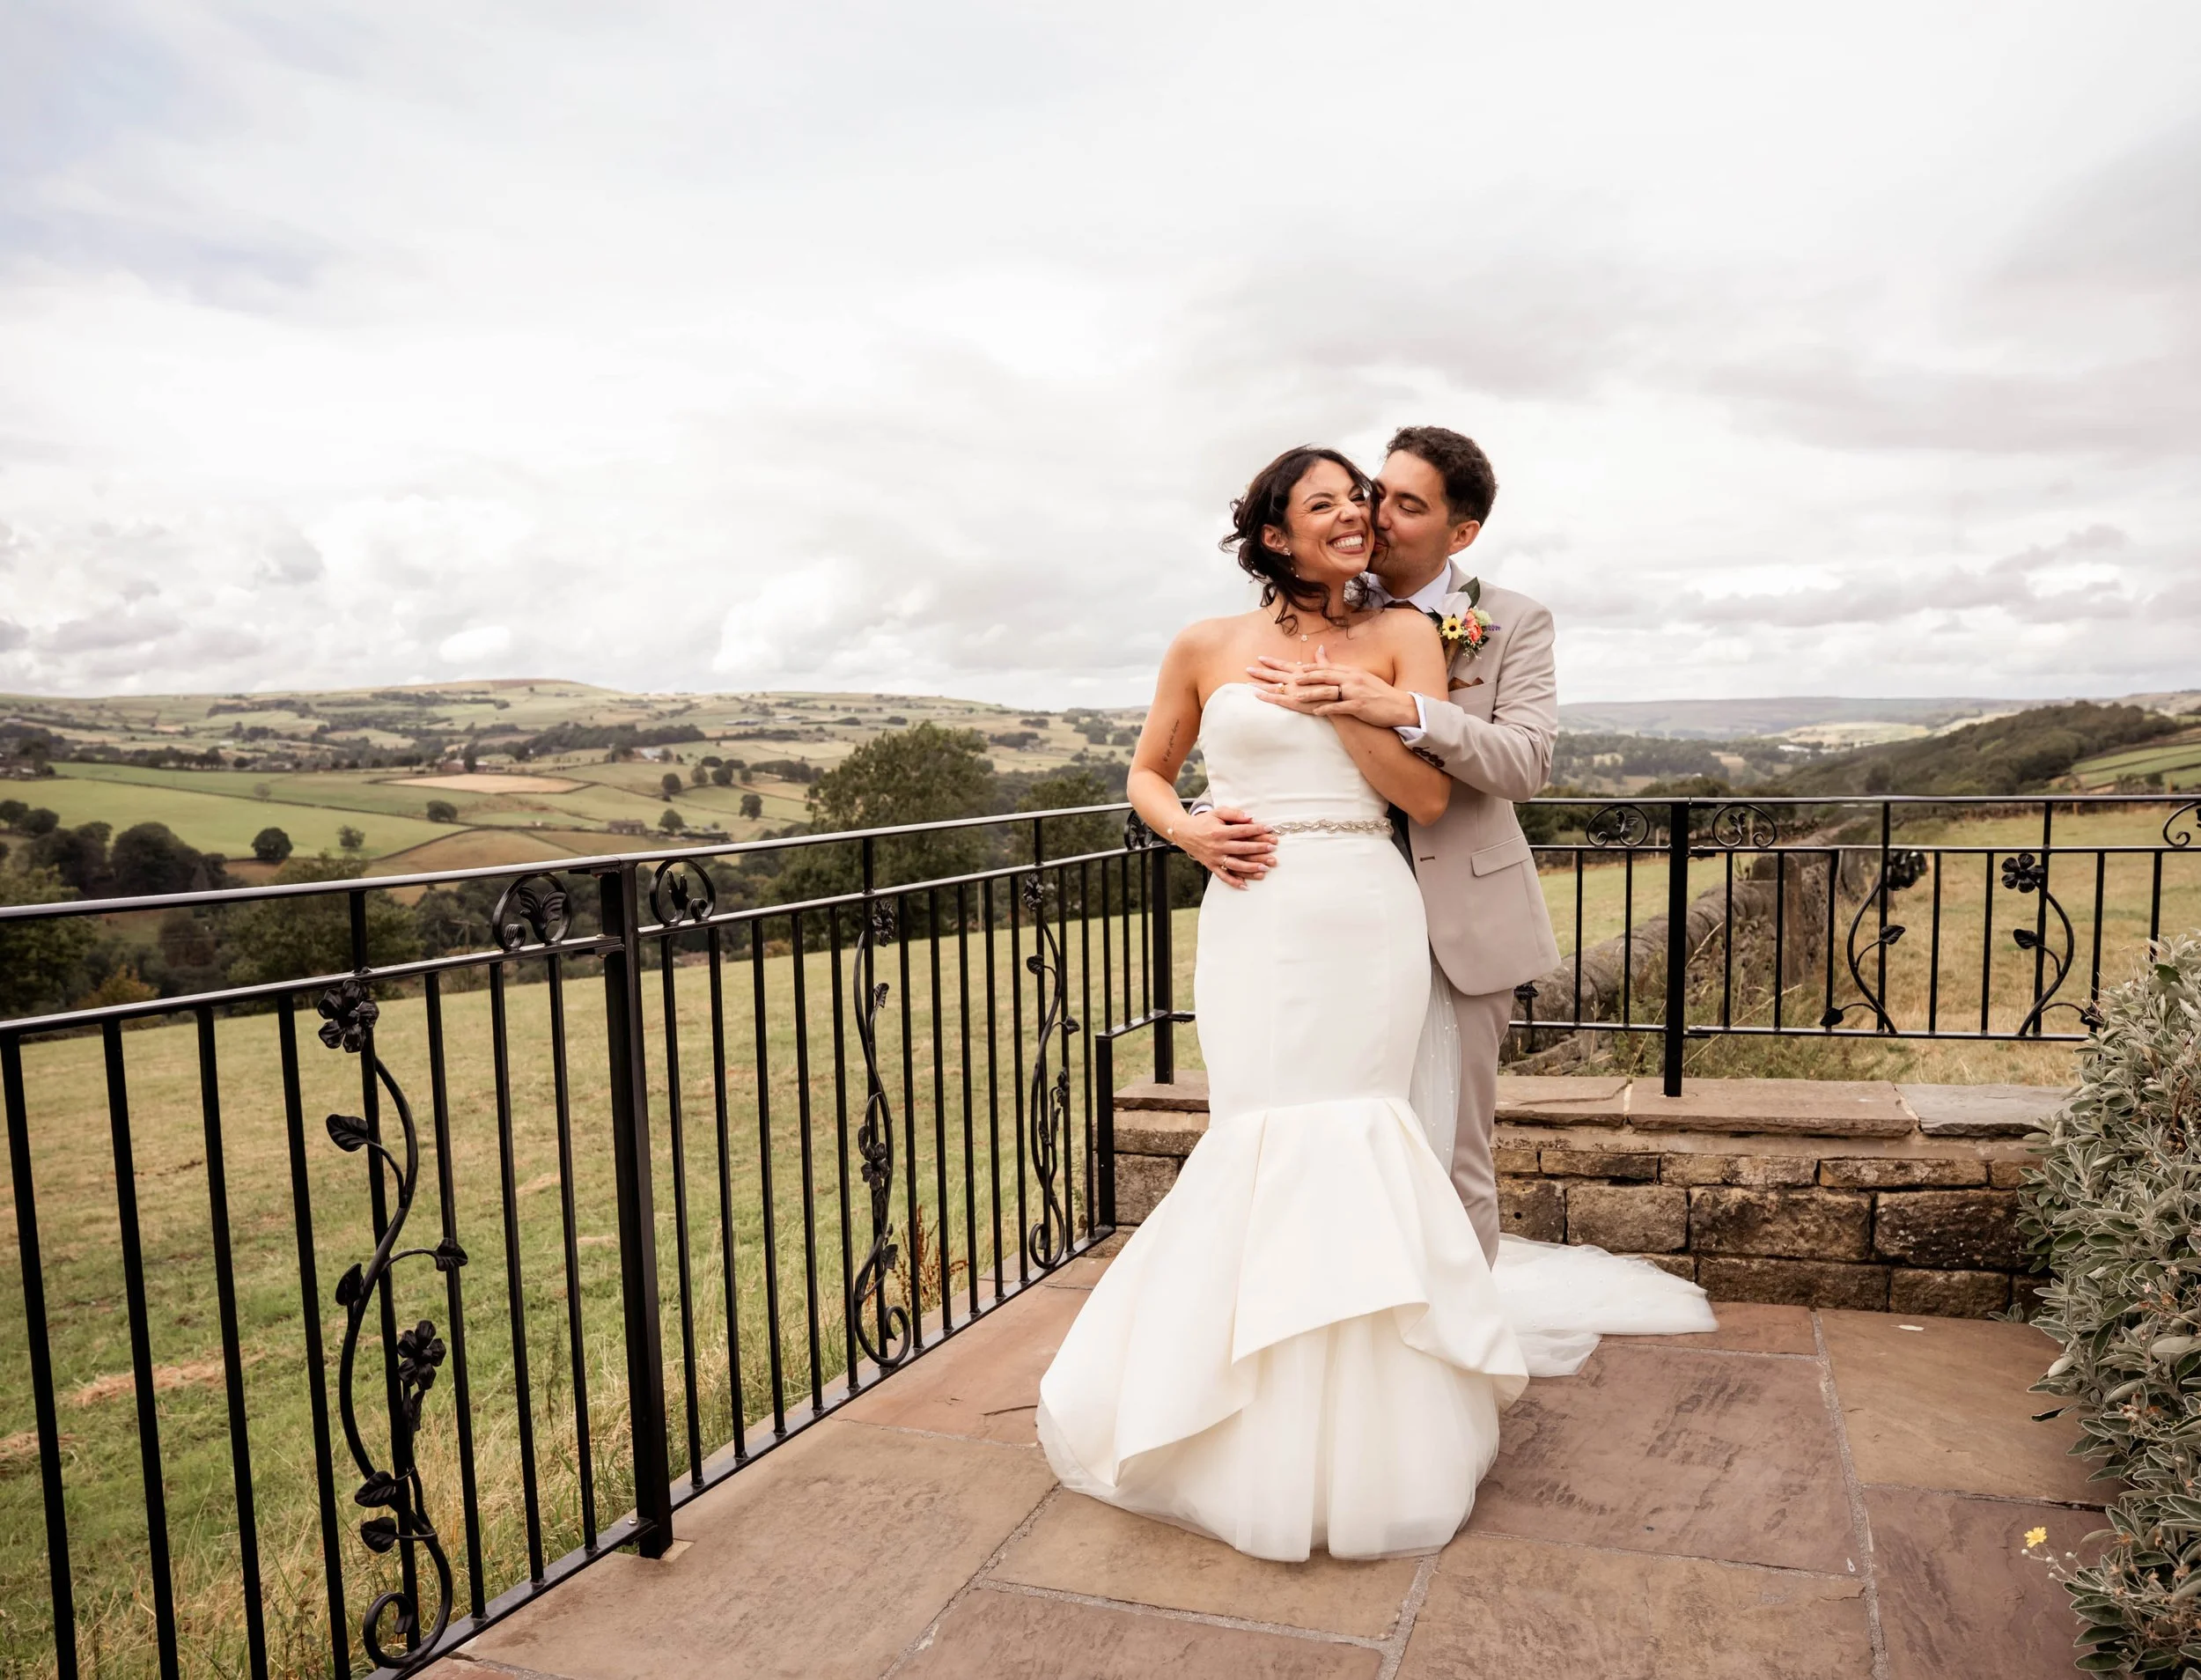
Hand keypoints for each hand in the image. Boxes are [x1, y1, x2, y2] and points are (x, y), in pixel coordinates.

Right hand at [1171, 805, 1275, 888]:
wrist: (1184, 833)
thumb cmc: (1203, 822)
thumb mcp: (1217, 813)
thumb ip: (1233, 814)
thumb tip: (1250, 818)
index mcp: (1219, 831)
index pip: (1242, 831)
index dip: (1256, 830)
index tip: (1269, 830)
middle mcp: (1217, 846)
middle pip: (1242, 848)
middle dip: (1259, 848)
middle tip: (1272, 849)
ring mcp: (1215, 858)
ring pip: (1235, 865)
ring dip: (1251, 867)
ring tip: (1265, 868)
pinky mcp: (1211, 866)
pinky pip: (1223, 876)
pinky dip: (1233, 882)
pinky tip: (1245, 886)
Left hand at [1247, 645, 1419, 729]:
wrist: (1399, 706)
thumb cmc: (1376, 694)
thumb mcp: (1356, 677)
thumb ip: (1337, 668)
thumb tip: (1320, 653)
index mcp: (1346, 671)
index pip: (1317, 667)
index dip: (1295, 666)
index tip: (1274, 664)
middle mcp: (1348, 678)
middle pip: (1316, 675)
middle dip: (1293, 675)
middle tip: (1274, 676)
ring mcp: (1353, 691)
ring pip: (1327, 690)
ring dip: (1308, 693)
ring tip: (1291, 696)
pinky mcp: (1359, 705)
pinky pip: (1340, 707)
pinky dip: (1328, 709)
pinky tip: (1316, 712)